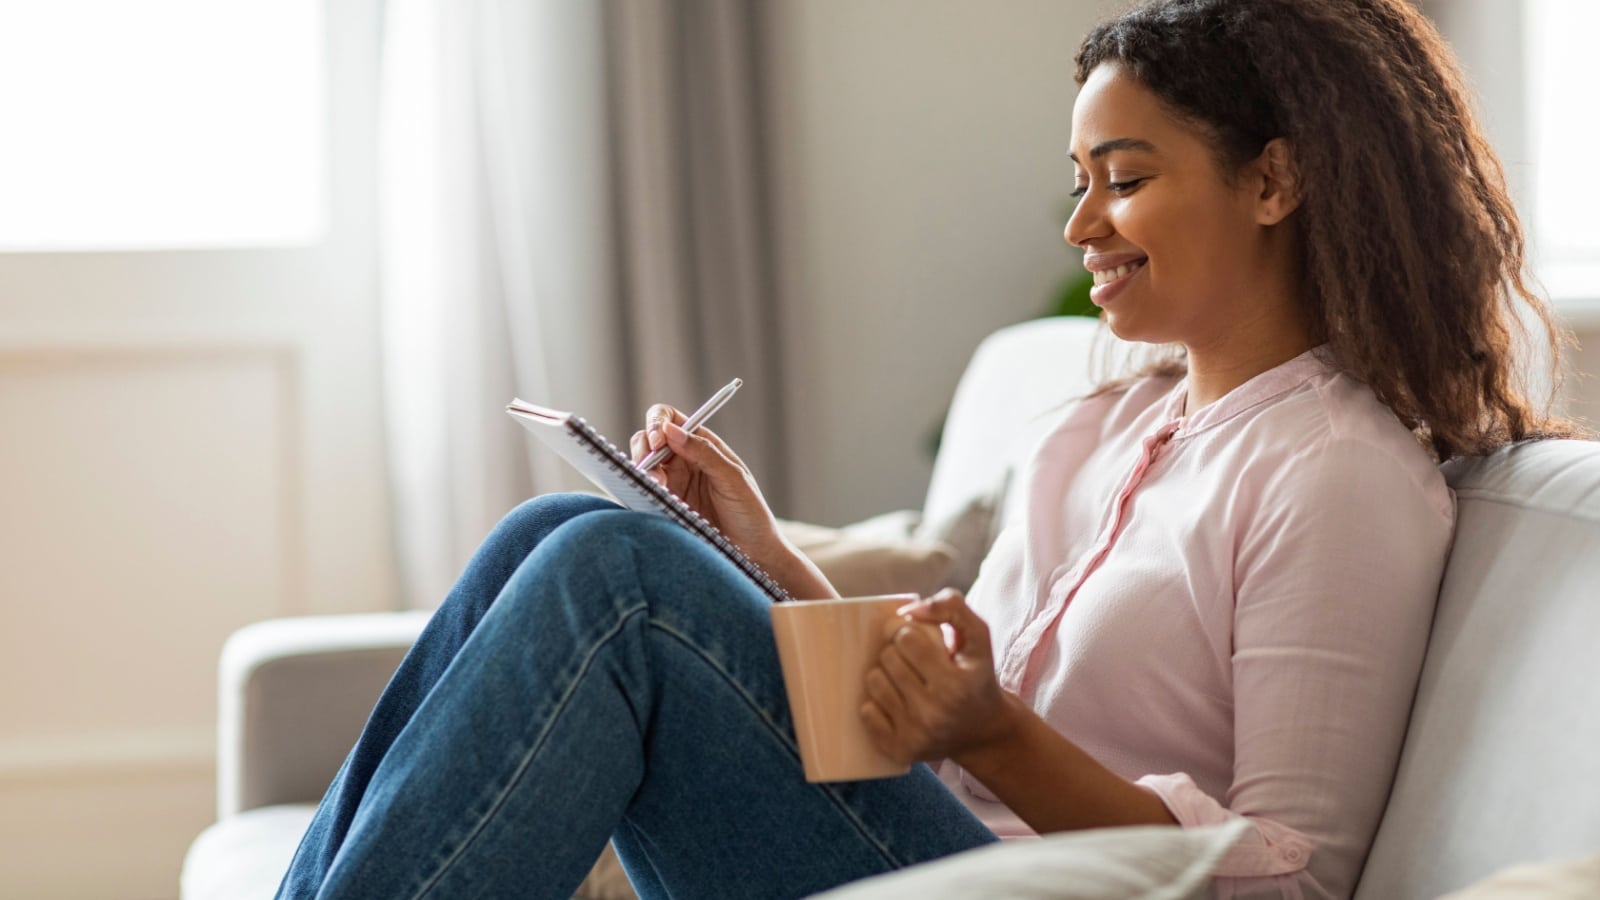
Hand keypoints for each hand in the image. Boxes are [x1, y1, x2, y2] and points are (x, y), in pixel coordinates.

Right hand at [629, 404, 781, 558]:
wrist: (753, 553)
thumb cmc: (750, 513)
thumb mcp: (733, 478)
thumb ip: (704, 452)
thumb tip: (672, 430)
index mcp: (703, 445)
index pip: (671, 419)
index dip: (658, 422)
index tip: (659, 440)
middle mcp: (683, 460)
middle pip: (648, 439)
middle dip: (644, 448)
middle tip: (652, 468)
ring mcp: (672, 483)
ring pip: (642, 464)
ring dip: (642, 470)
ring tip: (656, 486)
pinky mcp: (664, 505)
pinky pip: (642, 491)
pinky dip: (639, 490)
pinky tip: (652, 498)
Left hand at [860, 589, 1019, 764]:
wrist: (983, 731)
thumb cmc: (976, 675)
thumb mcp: (978, 636)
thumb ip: (951, 606)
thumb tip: (909, 610)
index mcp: (956, 683)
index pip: (906, 638)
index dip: (910, 634)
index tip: (921, 643)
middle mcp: (936, 712)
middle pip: (887, 659)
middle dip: (898, 654)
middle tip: (915, 664)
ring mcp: (916, 735)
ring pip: (874, 682)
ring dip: (885, 676)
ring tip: (906, 682)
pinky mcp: (900, 751)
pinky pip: (866, 712)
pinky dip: (877, 704)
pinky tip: (898, 704)